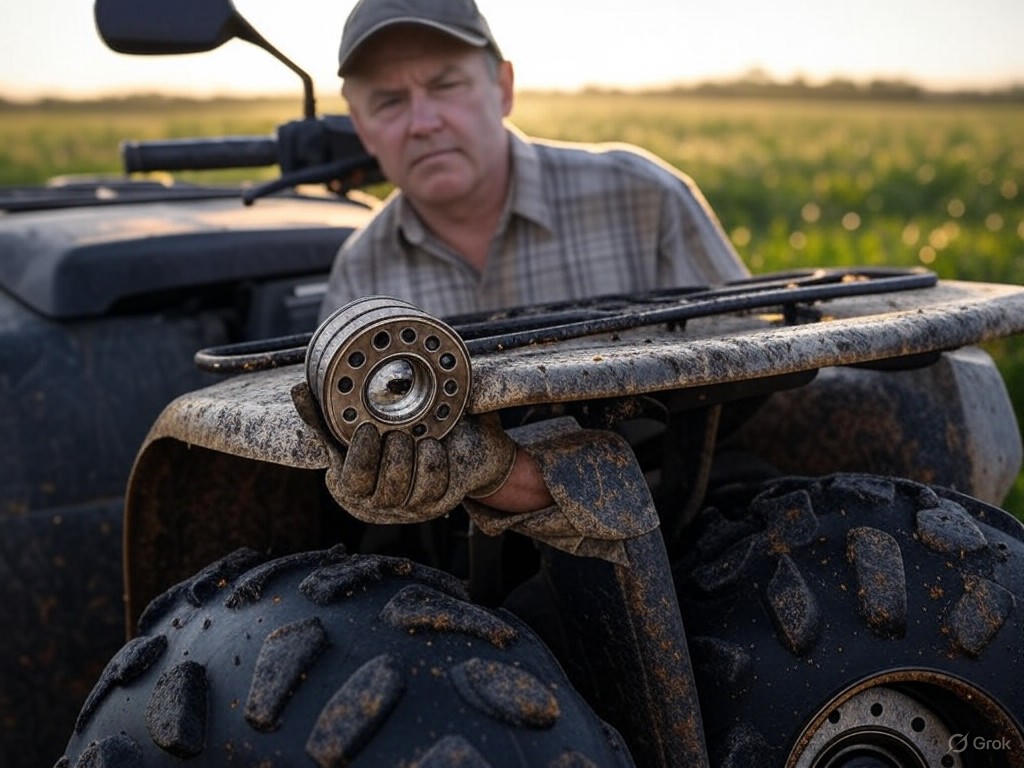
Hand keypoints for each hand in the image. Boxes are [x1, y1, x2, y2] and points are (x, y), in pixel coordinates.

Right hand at [329, 413, 517, 523]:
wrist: (449, 445)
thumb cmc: (392, 434)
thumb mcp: (359, 427)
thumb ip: (328, 416)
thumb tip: (298, 391)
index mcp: (350, 487)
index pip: (350, 482)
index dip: (360, 456)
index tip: (368, 428)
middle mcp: (377, 503)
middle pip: (380, 493)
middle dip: (390, 459)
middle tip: (397, 432)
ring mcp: (408, 506)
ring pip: (408, 493)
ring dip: (412, 460)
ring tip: (414, 436)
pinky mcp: (437, 502)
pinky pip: (436, 489)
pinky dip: (434, 465)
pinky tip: (432, 445)